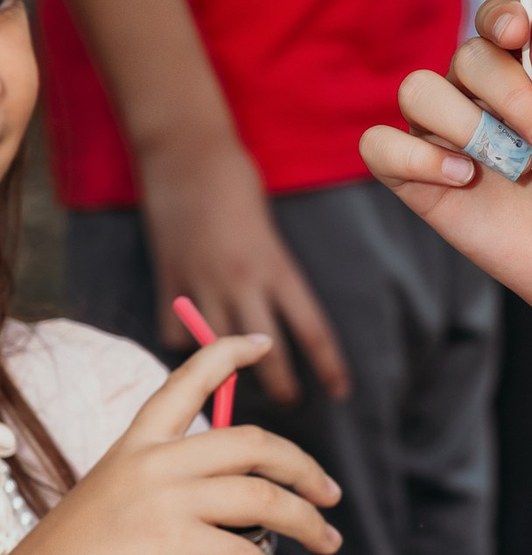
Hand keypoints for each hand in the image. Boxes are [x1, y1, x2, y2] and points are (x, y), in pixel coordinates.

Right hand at [3, 339, 339, 554]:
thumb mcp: (114, 496)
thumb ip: (164, 487)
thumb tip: (225, 505)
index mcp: (138, 444)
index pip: (186, 381)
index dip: (227, 354)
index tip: (260, 342)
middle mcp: (156, 463)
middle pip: (253, 443)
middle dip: (303, 466)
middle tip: (328, 492)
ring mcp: (167, 501)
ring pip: (264, 498)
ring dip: (307, 522)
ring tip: (327, 541)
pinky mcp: (176, 544)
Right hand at [133, 142, 347, 402]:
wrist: (185, 152)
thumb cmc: (235, 180)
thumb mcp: (266, 230)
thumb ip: (270, 270)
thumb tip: (270, 314)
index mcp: (275, 266)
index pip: (312, 329)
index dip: (328, 366)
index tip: (342, 391)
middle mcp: (240, 282)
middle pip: (266, 353)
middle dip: (281, 385)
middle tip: (292, 403)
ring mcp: (199, 283)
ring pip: (217, 350)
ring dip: (229, 373)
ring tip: (238, 387)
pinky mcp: (166, 279)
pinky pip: (175, 330)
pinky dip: (181, 342)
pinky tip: (188, 346)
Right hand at [362, 2, 531, 328]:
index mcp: (524, 71)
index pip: (493, 21)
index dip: (499, 17)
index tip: (518, 33)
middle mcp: (477, 96)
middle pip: (464, 58)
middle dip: (511, 95)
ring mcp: (446, 137)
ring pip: (416, 92)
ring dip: (465, 123)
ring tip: (514, 166)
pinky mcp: (421, 182)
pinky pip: (381, 147)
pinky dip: (415, 156)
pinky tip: (464, 178)